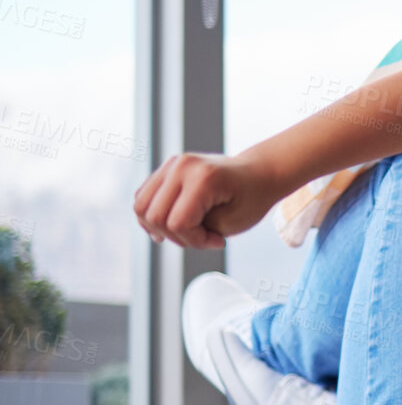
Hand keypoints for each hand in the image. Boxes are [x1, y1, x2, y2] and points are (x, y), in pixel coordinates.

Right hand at [133, 151, 282, 248]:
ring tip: (188, 231)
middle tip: (204, 237)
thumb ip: (193, 231)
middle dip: (177, 237)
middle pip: (153, 217)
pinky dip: (153, 215)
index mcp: (202, 178)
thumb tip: (158, 233)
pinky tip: (172, 224)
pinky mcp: (166, 167)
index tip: (219, 241)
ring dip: (160, 228)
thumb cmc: (251, 200)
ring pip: (141, 207)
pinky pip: (143, 197)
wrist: (258, 173)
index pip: (177, 223)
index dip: (195, 241)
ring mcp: (172, 164)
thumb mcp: (230, 224)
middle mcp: (182, 166)